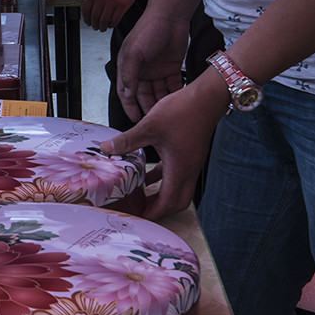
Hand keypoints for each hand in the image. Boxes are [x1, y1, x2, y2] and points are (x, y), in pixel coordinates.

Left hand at [70, 0, 135, 30]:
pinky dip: (111, 25)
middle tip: (95, 26)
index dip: (86, 19)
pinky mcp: (122, 5)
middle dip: (94, 25)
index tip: (88, 22)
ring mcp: (112, 1)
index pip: (86, 10)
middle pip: (94, 17)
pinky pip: (115, 20)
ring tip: (102, 28)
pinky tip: (110, 24)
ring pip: (104, 21)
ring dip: (102, 27)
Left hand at [100, 70, 227, 218]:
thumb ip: (127, 140)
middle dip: (159, 209)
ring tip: (141, 195)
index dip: (153, 212)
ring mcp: (191, 163)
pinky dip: (164, 179)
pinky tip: (149, 173)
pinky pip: (177, 174)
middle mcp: (188, 170)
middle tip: (141, 210)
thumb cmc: (184, 111)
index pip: (167, 203)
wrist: (207, 98)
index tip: (138, 216)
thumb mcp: (149, 126)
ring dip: (161, 194)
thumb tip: (107, 148)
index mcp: (179, 169)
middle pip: (176, 202)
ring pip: (178, 189)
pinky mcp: (190, 155)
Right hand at [113, 6, 191, 121]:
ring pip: (159, 93)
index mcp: (128, 67)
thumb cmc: (148, 29)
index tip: (135, 119)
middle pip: (144, 95)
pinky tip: (178, 101)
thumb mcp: (134, 52)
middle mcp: (142, 71)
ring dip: (162, 102)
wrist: (171, 16)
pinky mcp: (172, 68)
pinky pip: (173, 86)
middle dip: (148, 107)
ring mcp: (157, 70)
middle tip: (154, 120)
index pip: (126, 92)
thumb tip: (127, 94)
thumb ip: (129, 74)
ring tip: (167, 113)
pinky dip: (175, 94)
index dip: (130, 106)